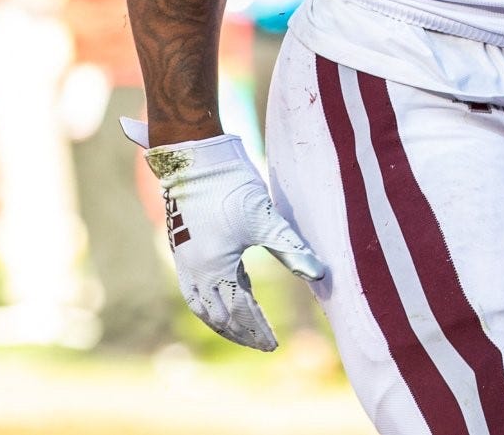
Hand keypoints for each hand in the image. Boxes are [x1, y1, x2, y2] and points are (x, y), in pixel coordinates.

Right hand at [123, 121, 326, 349]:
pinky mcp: (183, 247)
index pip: (239, 311)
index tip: (273, 344)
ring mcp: (185, 260)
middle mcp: (194, 271)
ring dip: (223, 320)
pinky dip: (213, 299)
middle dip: (240, 331)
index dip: (257, 329)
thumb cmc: (231, 186)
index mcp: (214, 269)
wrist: (195, 159)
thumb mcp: (265, 218)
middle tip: (262, 343)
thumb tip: (319, 274)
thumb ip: (291, 248)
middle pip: (217, 315)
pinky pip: (196, 287)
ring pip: (202, 304)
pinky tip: (231, 294)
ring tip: (243, 330)